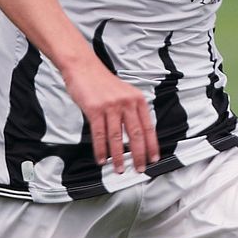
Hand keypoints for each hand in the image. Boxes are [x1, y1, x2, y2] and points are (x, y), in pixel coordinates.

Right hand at [61, 57, 157, 173]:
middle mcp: (127, 103)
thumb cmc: (103, 83)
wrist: (84, 68)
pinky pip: (99, 134)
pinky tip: (102, 160)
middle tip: (139, 169)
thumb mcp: (125, 93)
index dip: (152, 146)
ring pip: (117, 138)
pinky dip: (101, 150)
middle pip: (136, 135)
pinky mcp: (95, 110)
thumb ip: (132, 111)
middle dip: (138, 155)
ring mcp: (111, 106)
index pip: (148, 127)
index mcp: (137, 100)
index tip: (154, 159)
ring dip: (118, 157)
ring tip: (120, 169)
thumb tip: (138, 137)